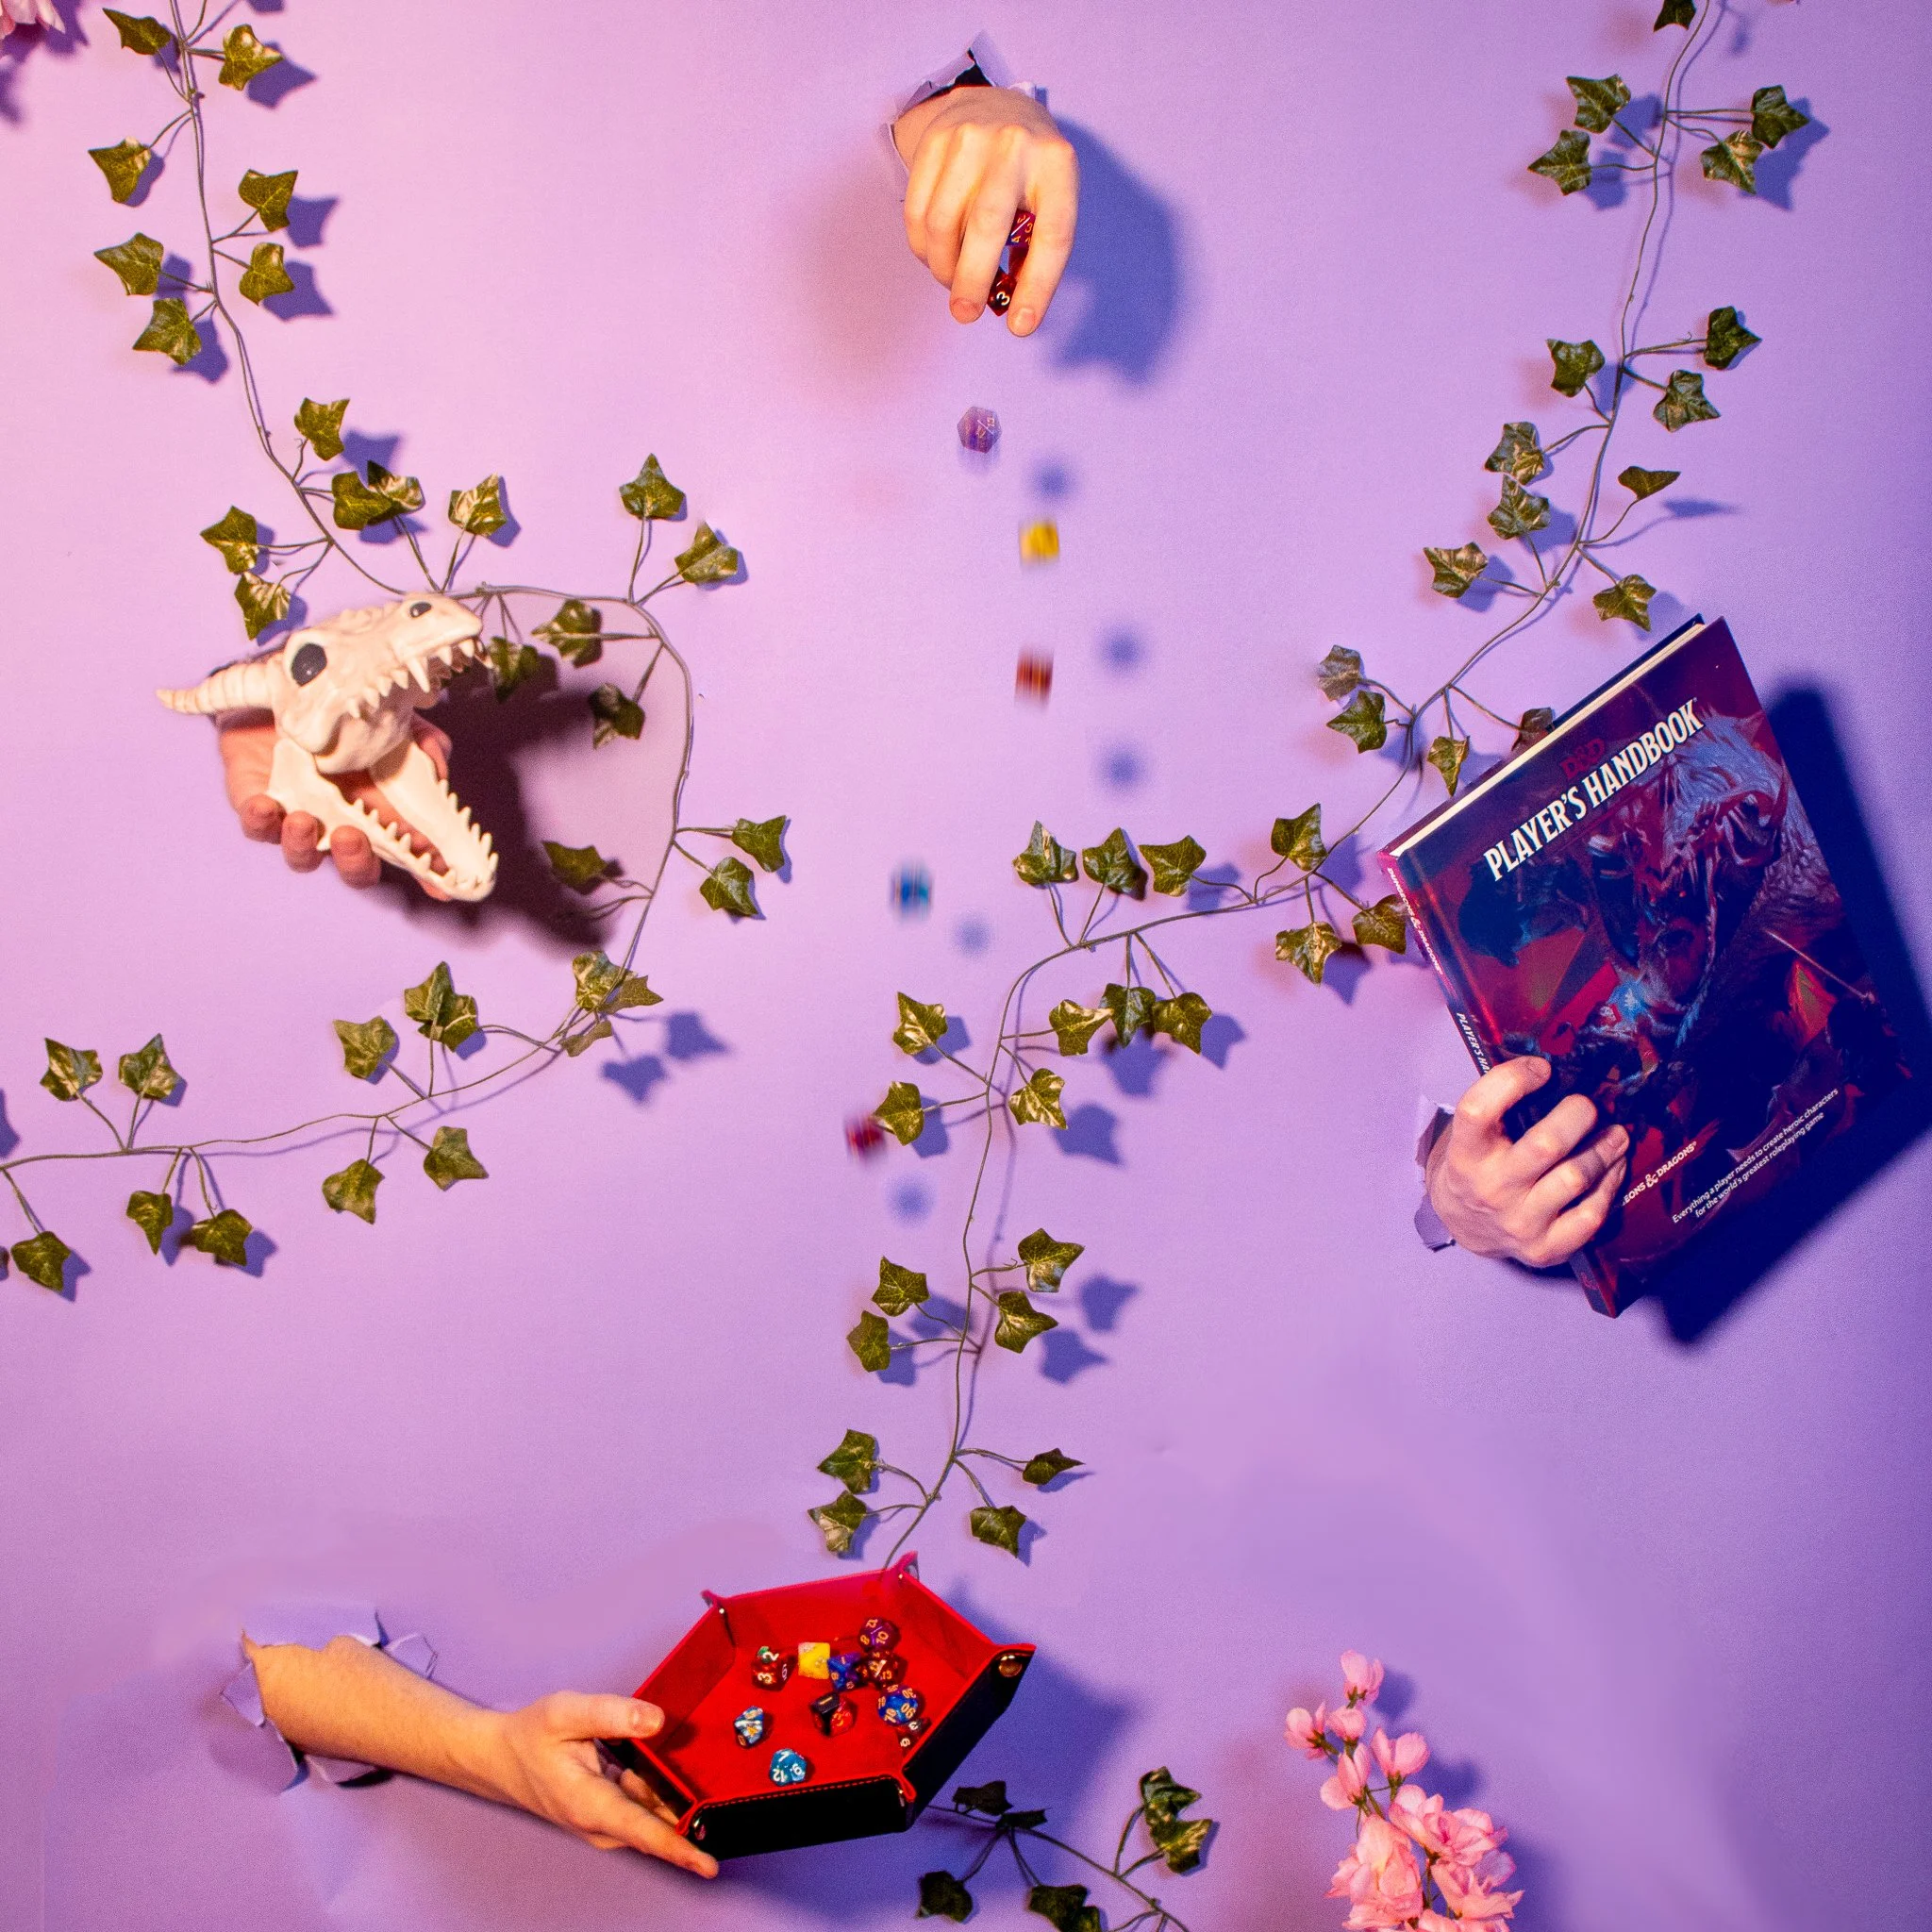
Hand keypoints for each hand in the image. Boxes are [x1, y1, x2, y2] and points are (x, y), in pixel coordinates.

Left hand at [217, 711, 453, 898]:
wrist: (281, 687)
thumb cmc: (346, 714)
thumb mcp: (396, 722)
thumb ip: (423, 745)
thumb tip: (439, 772)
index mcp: (379, 814)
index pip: (406, 852)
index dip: (425, 873)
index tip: (441, 885)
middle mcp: (340, 825)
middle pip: (354, 868)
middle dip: (355, 862)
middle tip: (351, 837)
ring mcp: (298, 819)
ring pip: (302, 857)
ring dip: (304, 846)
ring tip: (304, 820)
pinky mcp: (257, 804)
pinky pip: (256, 827)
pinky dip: (260, 821)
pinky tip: (265, 806)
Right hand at [483, 1693, 717, 1879]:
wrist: (500, 1758)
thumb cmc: (530, 1737)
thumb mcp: (566, 1713)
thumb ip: (613, 1714)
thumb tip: (657, 1720)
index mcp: (590, 1805)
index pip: (643, 1833)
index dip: (679, 1850)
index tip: (709, 1865)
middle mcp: (600, 1824)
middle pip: (658, 1824)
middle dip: (688, 1807)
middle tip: (704, 1777)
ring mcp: (605, 1823)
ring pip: (653, 1812)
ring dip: (669, 1790)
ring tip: (661, 1754)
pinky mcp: (608, 1815)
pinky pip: (644, 1805)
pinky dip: (656, 1786)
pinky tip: (652, 1759)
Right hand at [893, 86, 1077, 335]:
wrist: (994, 105)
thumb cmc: (1028, 172)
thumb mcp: (1048, 198)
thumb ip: (1034, 249)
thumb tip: (1011, 311)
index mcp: (1057, 164)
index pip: (1052, 234)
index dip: (1037, 286)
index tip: (1021, 327)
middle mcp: (1015, 144)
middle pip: (987, 224)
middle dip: (972, 279)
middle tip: (965, 315)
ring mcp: (971, 137)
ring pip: (944, 221)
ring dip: (943, 266)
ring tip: (952, 284)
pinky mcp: (935, 140)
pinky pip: (918, 209)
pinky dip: (923, 246)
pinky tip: (935, 258)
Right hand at [1425, 1058, 1629, 1267]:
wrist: (1465, 1226)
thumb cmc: (1476, 1166)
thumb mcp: (1470, 1135)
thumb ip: (1501, 1108)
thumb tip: (1559, 1068)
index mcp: (1463, 1154)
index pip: (1479, 1109)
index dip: (1513, 1079)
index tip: (1542, 1069)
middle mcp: (1490, 1189)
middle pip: (1546, 1145)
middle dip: (1578, 1114)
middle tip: (1588, 1105)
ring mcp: (1519, 1222)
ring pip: (1576, 1177)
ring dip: (1606, 1148)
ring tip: (1616, 1133)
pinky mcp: (1545, 1248)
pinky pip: (1591, 1215)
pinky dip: (1610, 1186)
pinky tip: (1613, 1168)